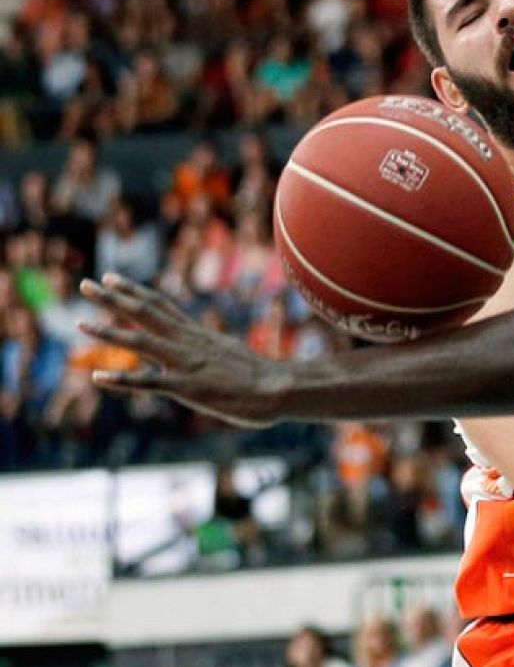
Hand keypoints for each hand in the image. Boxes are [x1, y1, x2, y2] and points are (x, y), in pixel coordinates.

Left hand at [77, 274, 288, 428]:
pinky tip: (97, 378)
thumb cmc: (262, 378)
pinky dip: (121, 380)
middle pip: (145, 315)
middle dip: (113, 299)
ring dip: (109, 333)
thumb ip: (210, 352)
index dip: (133, 292)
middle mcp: (188, 343)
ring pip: (141, 343)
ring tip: (81, 323)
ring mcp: (187, 364)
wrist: (280, 388)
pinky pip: (149, 383)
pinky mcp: (188, 388)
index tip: (111, 278)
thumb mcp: (230, 356)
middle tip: (85, 284)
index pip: (160, 307)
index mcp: (197, 336)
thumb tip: (205, 353)